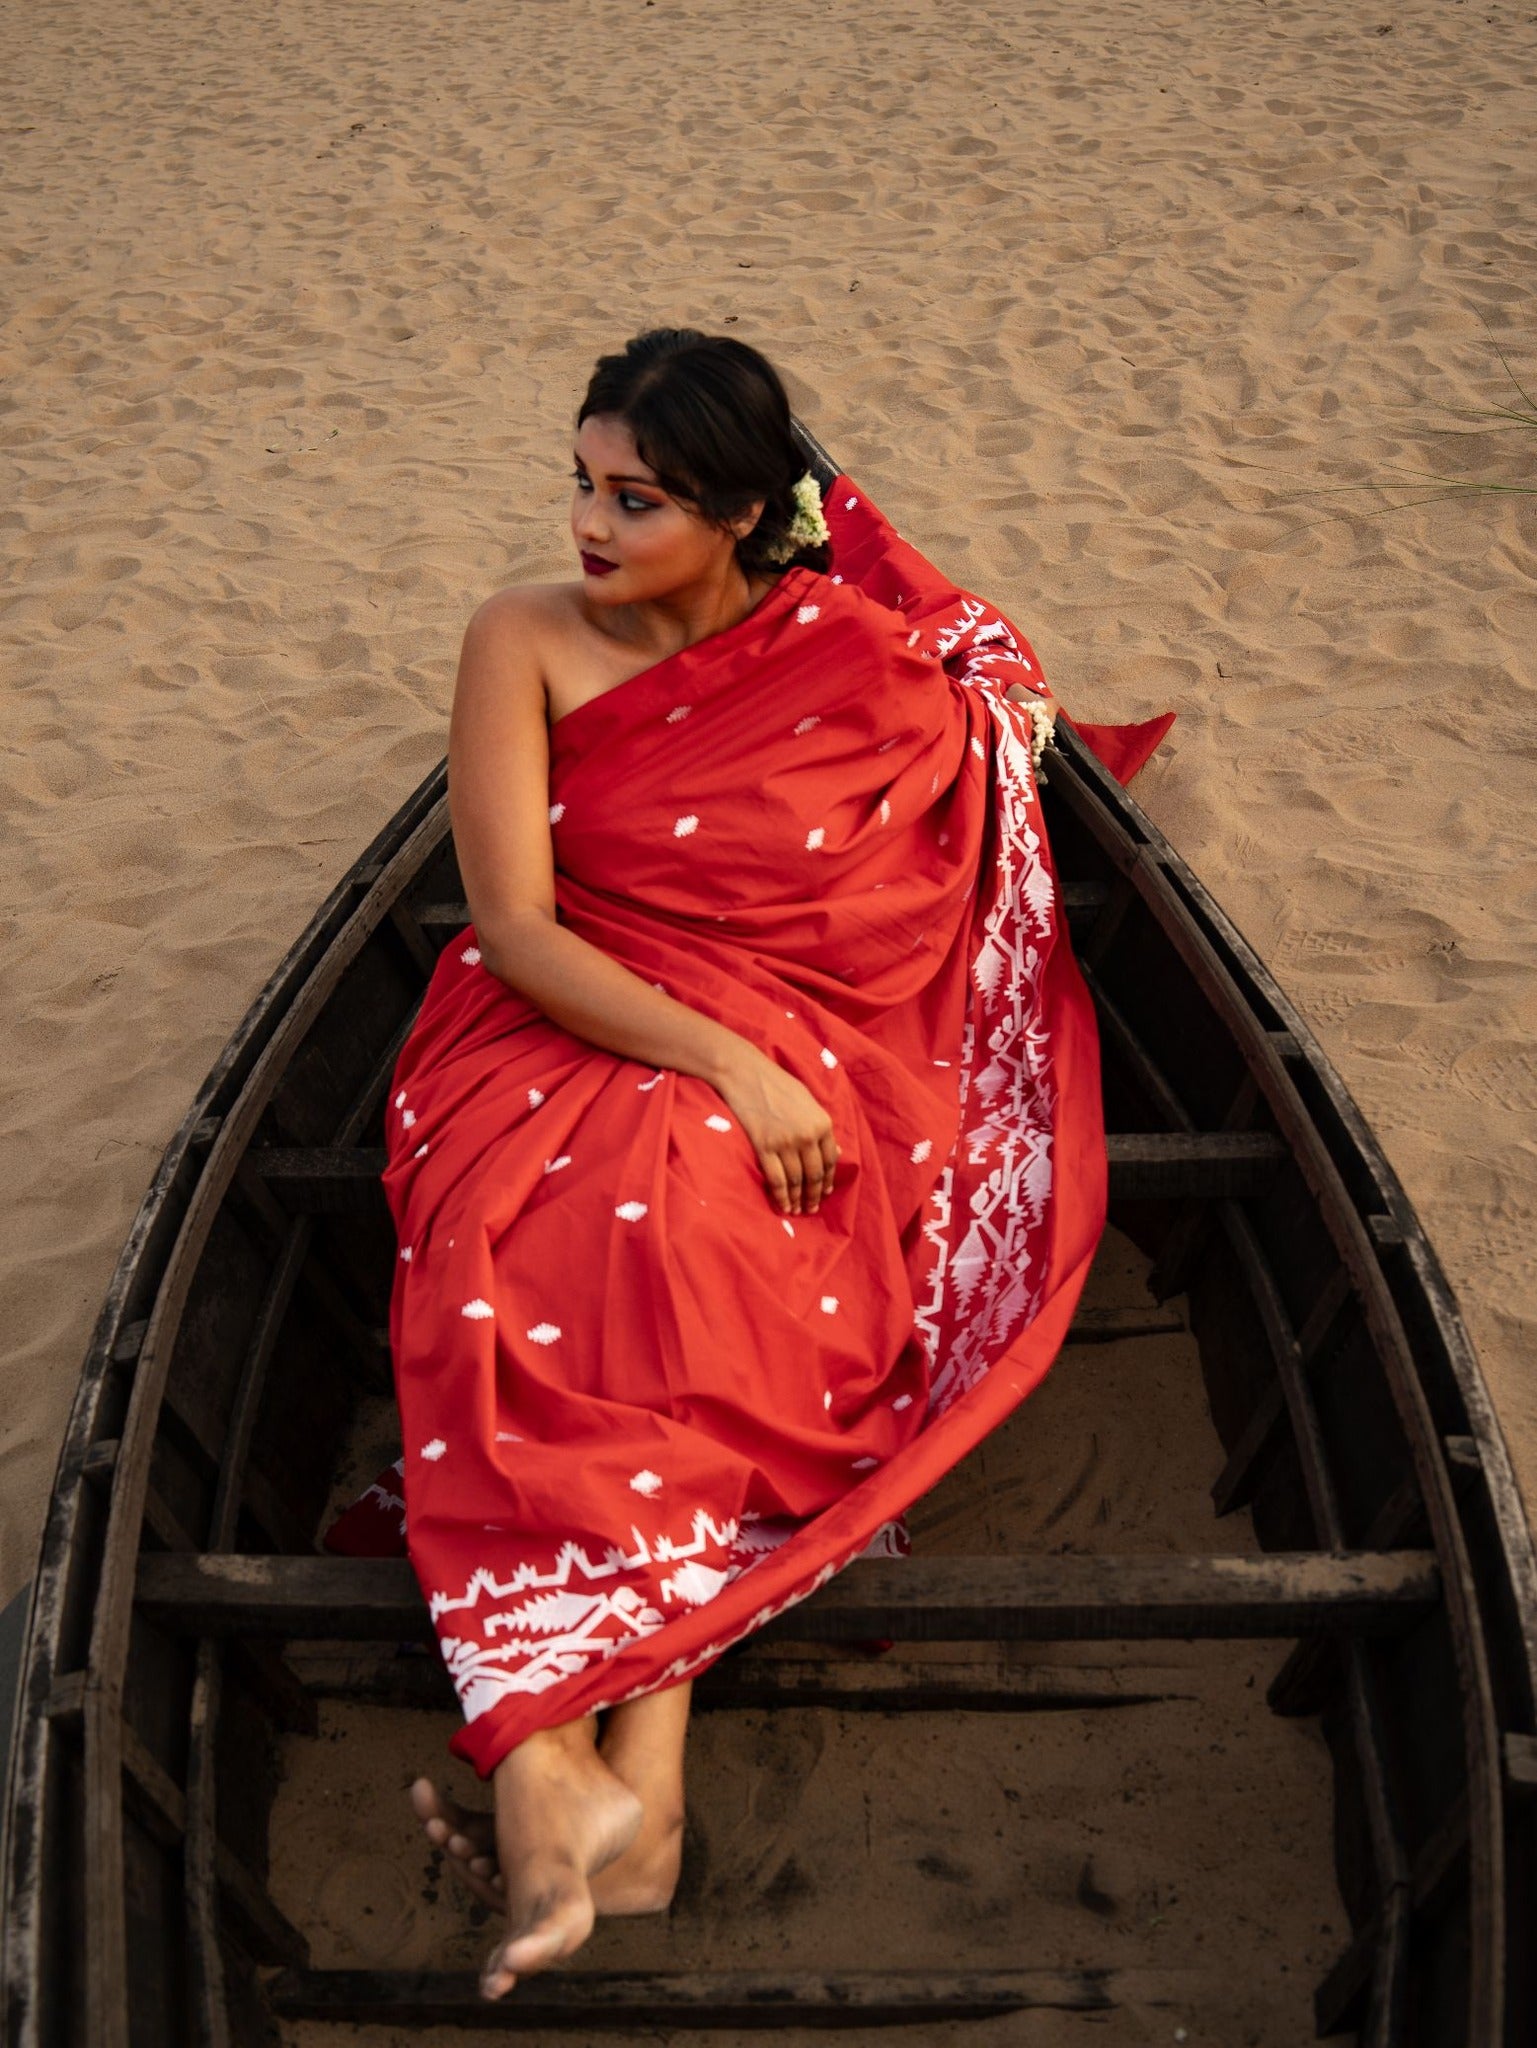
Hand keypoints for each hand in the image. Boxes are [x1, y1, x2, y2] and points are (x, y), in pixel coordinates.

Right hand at [712, 1046, 837, 1214]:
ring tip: (798, 1211)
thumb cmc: (778, 1084)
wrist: (745, 1074)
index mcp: (822, 1123)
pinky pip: (776, 1179)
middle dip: (814, 1196)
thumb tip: (836, 1151)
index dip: (828, 1181)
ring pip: (797, 1181)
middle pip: (814, 1175)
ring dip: (798, 1199)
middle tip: (812, 1209)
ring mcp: (786, 1143)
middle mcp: (807, 1135)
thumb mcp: (808, 1101)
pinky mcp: (764, 1147)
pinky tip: (783, 1206)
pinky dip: (781, 1196)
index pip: (830, 1161)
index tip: (825, 1193)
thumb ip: (822, 1127)